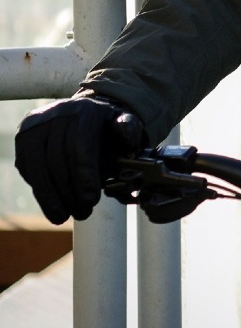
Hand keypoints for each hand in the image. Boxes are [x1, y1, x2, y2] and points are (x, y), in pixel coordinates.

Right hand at [14, 95, 145, 223]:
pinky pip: (28, 170)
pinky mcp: (23, 140)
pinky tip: (53, 205)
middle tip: (83, 212)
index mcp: (84, 111)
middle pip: (58, 161)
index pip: (79, 147)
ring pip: (38, 169)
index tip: (91, 200)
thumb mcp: (122, 122)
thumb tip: (130, 142)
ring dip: (51, 198)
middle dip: (70, 192)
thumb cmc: (104, 124)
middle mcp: (56, 115)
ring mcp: (36, 127)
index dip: (84, 176)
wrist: (80, 112)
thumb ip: (129, 130)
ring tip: (64, 216)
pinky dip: (40, 191)